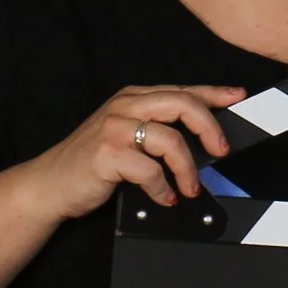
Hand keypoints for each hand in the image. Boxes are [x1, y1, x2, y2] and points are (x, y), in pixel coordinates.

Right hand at [27, 84, 246, 221]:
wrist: (50, 184)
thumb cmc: (92, 163)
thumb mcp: (126, 136)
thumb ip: (158, 130)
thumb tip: (204, 139)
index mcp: (132, 97)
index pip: (181, 90)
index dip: (213, 93)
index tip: (237, 97)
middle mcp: (124, 106)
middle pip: (182, 104)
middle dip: (209, 127)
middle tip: (220, 151)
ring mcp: (114, 128)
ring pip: (170, 139)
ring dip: (187, 169)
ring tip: (189, 188)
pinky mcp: (107, 154)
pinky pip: (150, 170)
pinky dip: (162, 188)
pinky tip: (163, 197)